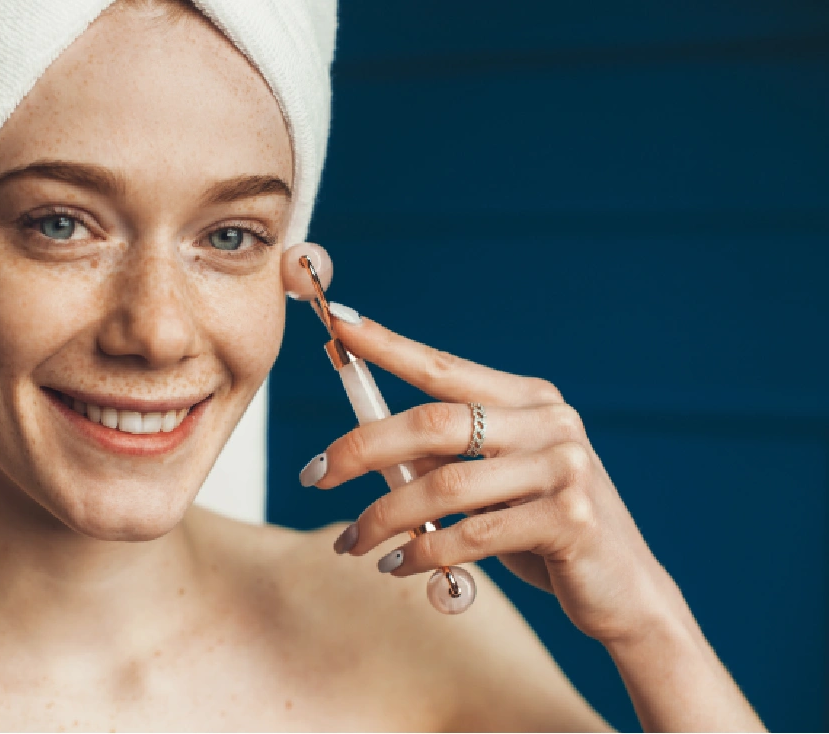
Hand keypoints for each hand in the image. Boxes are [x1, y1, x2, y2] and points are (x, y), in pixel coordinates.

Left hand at [305, 306, 683, 645]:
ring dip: (384, 517)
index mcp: (529, 399)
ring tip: (352, 542)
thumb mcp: (492, 485)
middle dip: (362, 447)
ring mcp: (565, 467)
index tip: (337, 322)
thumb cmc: (542, 531)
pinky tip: (397, 567)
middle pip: (434, 422)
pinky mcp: (570, 520)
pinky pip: (471, 534)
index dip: (386, 345)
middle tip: (314, 474)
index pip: (443, 365)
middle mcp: (550, 421)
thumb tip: (363, 447)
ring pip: (444, 485)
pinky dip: (422, 555)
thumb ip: (441, 461)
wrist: (624, 591)